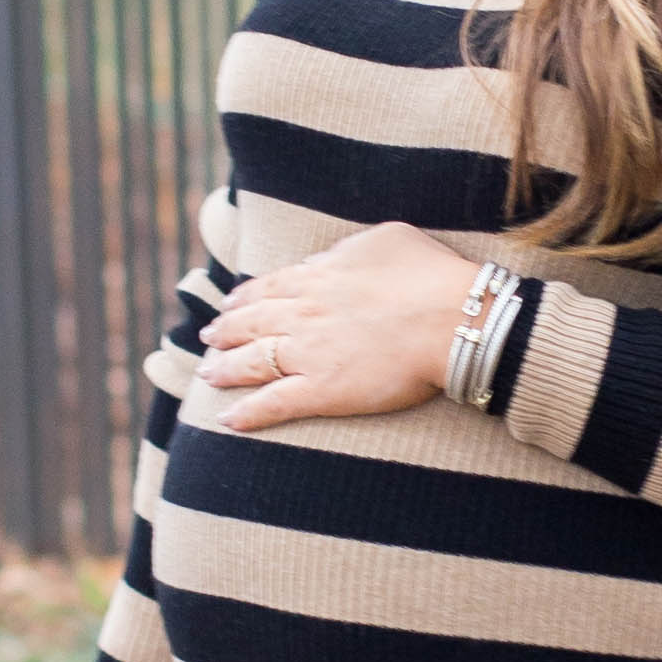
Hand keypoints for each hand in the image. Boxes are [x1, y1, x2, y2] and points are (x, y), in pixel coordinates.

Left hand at [197, 224, 478, 432]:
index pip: (269, 287)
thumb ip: (345, 250)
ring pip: (252, 362)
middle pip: (251, 323)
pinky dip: (248, 414)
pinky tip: (227, 421)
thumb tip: (321, 261)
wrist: (452, 319)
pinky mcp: (321, 391)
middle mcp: (304, 314)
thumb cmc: (430, 276)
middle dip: (225, 331)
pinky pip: (274, 404)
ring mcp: (308, 353)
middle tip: (208, 338)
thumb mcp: (385, 239)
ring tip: (209, 375)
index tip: (230, 302)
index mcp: (319, 277)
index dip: (245, 296)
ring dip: (225, 369)